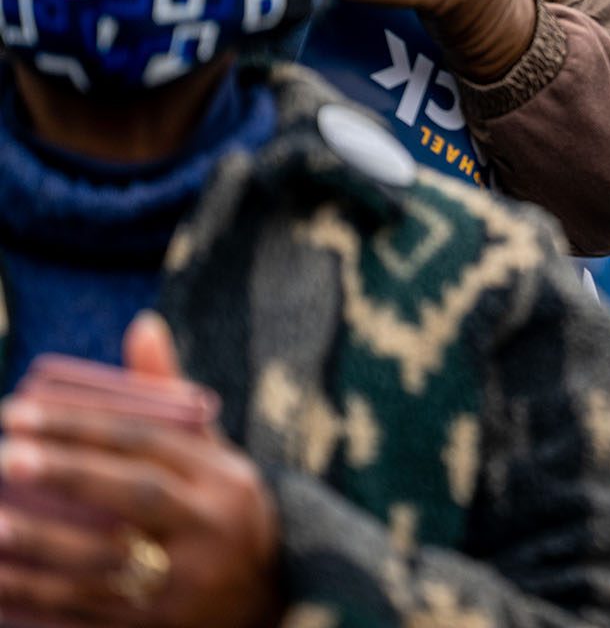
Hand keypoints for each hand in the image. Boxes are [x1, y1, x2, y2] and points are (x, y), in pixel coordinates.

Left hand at [0, 314, 281, 627]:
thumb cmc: (222, 513)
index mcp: (225, 478)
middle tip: (5, 454)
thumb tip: (142, 326)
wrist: (268, 602)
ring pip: (108, 562)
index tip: (20, 413)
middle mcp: (213, 528)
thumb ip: (170, 399)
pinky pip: (89, 612)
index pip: (151, 441)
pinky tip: (0, 579)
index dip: (85, 425)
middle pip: (138, 494)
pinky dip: (40, 596)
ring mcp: (187, 585)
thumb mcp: (215, 455)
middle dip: (69, 473)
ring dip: (43, 545)